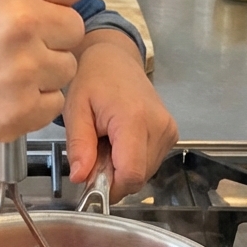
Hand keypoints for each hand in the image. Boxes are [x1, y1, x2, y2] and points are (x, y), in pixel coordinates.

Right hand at [0, 0, 85, 144]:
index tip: (33, 4)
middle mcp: (19, 21)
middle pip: (74, 26)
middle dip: (49, 32)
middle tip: (11, 39)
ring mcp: (21, 70)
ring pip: (66, 66)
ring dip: (42, 68)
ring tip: (2, 66)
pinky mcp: (17, 111)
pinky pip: (53, 102)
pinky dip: (32, 100)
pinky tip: (1, 90)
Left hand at [63, 30, 177, 201]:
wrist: (116, 59)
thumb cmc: (93, 79)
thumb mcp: (75, 110)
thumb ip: (79, 146)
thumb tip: (81, 178)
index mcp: (134, 119)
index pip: (131, 174)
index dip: (110, 187)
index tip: (90, 181)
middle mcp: (159, 126)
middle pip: (138, 177)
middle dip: (112, 177)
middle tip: (94, 155)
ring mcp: (169, 130)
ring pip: (145, 174)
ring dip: (122, 169)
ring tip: (107, 143)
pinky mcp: (171, 133)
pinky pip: (150, 163)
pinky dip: (133, 160)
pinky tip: (120, 141)